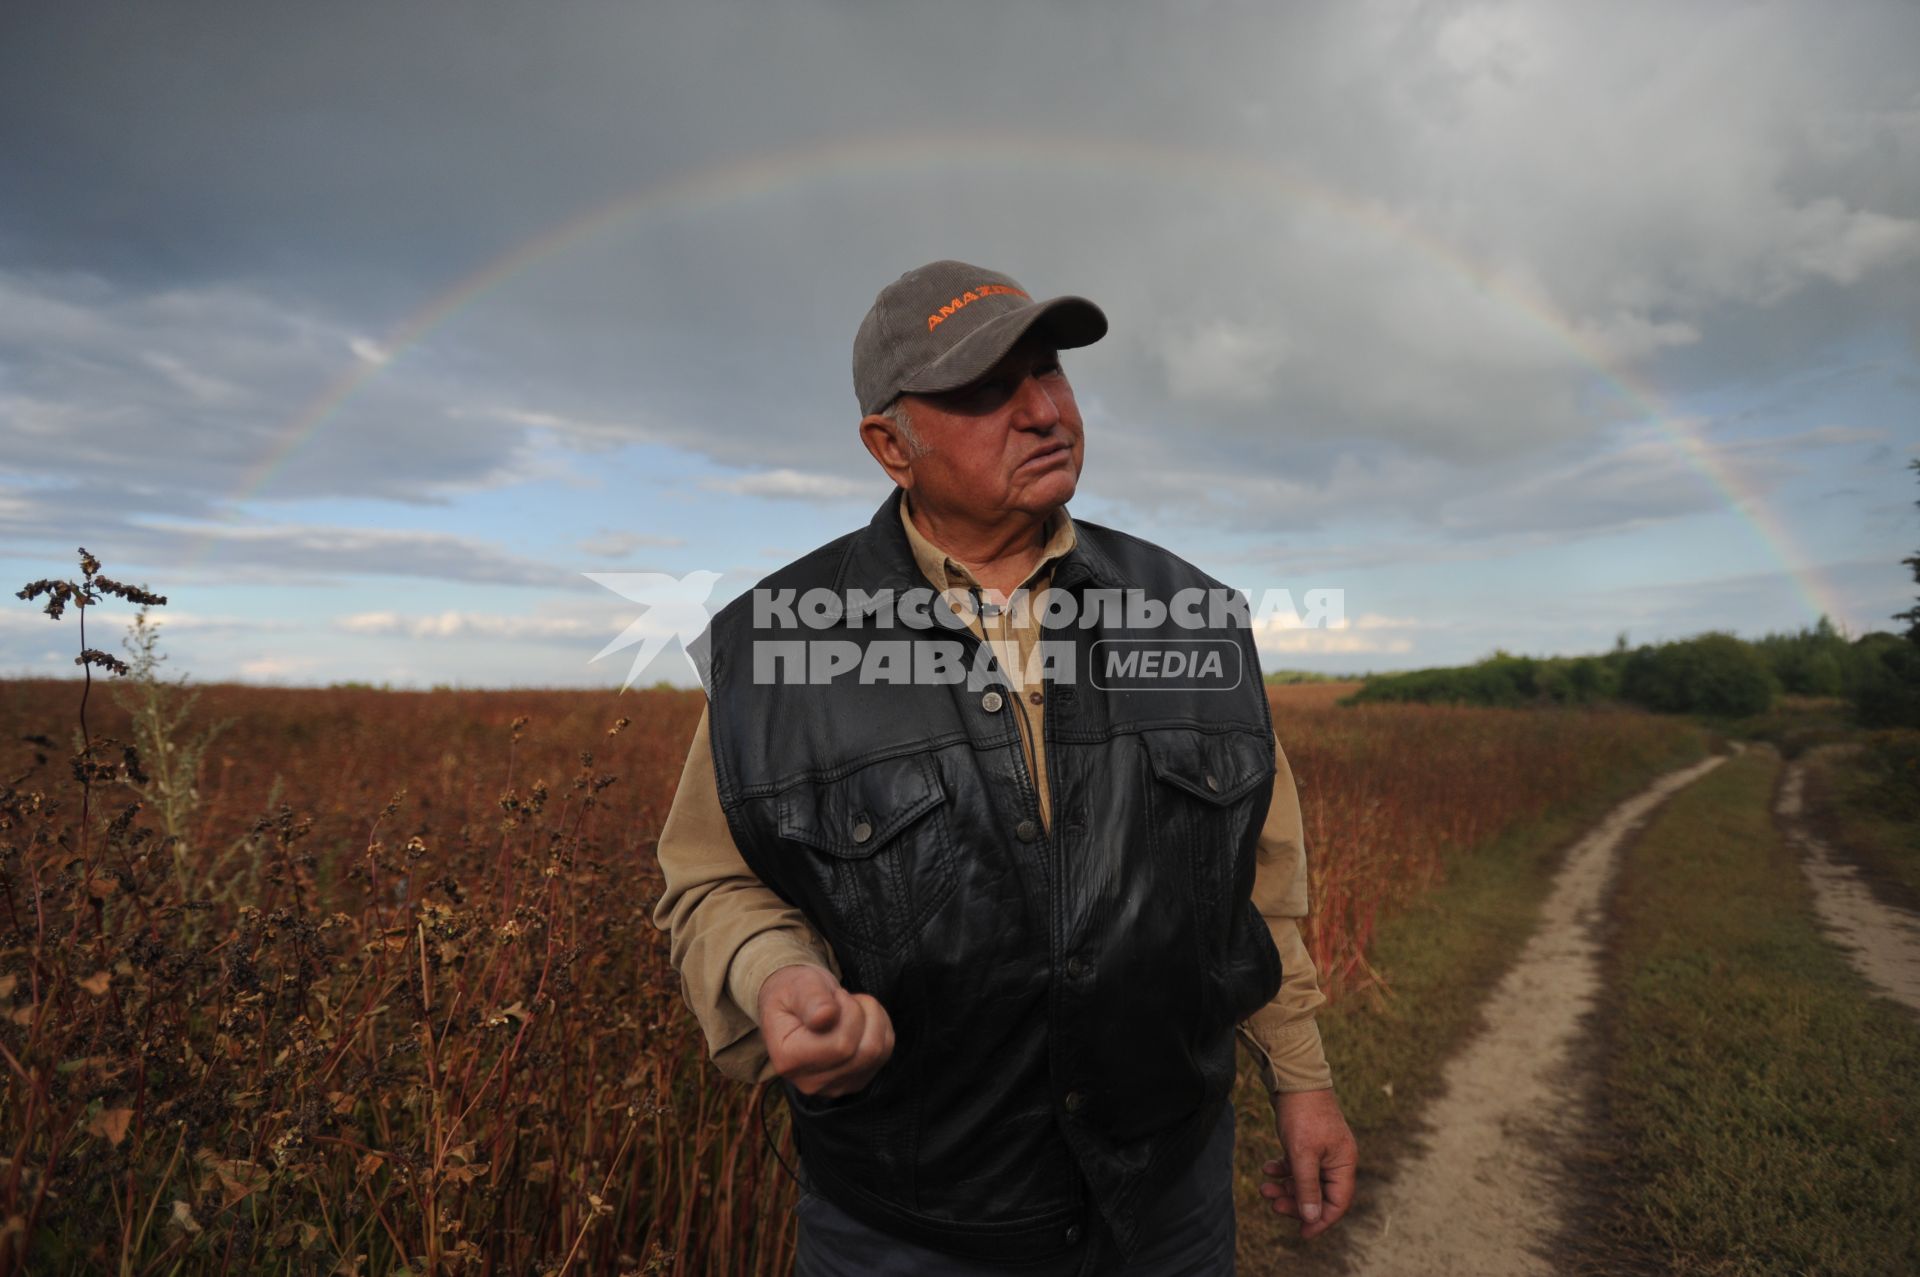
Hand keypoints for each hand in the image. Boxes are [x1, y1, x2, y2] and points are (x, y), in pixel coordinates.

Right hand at [757, 964, 895, 1098]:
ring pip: (878, 1054)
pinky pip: (884, 1055)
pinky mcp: (852, 1082)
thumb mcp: (799, 985)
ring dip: (873, 1019)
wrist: (793, 1004)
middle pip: (865, 1052)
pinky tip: (859, 1019)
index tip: (833, 996)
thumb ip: (812, 999)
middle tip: (842, 999)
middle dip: (863, 1014)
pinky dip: (879, 1029)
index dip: (848, 1011)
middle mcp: (809, 1082)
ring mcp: (833, 1086)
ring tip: (849, 1007)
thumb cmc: (794, 992)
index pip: (841, 1045)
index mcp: (788, 1060)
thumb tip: (825, 1017)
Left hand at [1259, 1088, 1356, 1239]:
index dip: (1320, 1220)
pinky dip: (1282, 1170)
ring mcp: (1322, 1150)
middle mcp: (1336, 1158)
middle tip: (1272, 1204)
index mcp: (1343, 1163)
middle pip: (1319, 1194)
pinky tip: (1267, 1168)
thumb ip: (1307, 1187)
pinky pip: (1296, 1165)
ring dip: (1285, 1187)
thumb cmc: (1302, 1114)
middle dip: (1295, 1202)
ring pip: (1305, 1180)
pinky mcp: (1307, 1141)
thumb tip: (1312, 1217)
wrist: (1294, 1077)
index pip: (1337, 1202)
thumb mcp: (1302, 1154)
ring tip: (1264, 1188)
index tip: (1302, 1234)